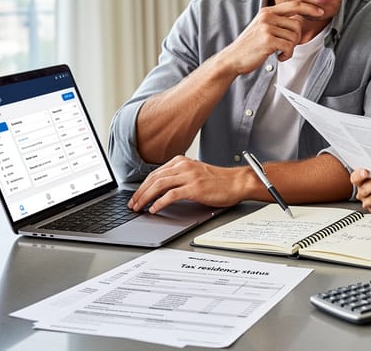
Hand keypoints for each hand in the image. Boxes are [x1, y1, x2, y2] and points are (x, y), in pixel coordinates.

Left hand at [128, 155, 247, 212]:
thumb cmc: (220, 181)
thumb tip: (162, 189)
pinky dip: (159, 203)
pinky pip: (171, 195)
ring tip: (139, 207)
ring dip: (145, 197)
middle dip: (140, 192)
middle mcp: (184, 166)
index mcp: (182, 161)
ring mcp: (189, 176)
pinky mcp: (195, 188)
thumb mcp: (196, 173)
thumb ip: (180, 176)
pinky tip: (154, 209)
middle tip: (132, 204)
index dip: (142, 185)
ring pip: (159, 185)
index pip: (155, 173)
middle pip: (154, 178)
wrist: (238, 182)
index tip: (136, 196)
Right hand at [220, 1, 324, 74]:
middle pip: (297, 25)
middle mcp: (267, 17)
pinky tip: (278, 57)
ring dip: (290, 49)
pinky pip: (289, 47)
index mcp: (267, 12)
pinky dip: (287, 55)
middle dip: (296, 39)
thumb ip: (278, 21)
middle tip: (286, 47)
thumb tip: (298, 19)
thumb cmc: (250, 46)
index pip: (294, 5)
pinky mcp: (268, 40)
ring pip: (294, 37)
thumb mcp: (263, 27)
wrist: (233, 58)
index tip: (320, 12)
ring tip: (279, 52)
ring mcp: (267, 27)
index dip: (309, 8)